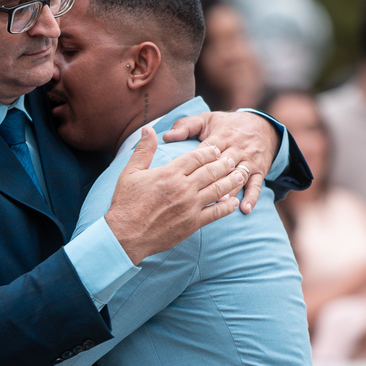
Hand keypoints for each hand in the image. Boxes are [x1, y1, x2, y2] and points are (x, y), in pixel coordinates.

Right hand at [105, 128, 242, 264]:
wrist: (126, 235)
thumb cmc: (126, 203)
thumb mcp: (130, 173)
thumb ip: (144, 150)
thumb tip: (148, 129)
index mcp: (170, 173)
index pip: (196, 157)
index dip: (209, 152)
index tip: (216, 149)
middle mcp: (183, 188)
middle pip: (211, 171)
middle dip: (224, 164)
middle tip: (232, 159)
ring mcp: (190, 206)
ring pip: (217, 189)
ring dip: (231, 181)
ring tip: (240, 175)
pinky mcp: (193, 223)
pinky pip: (216, 213)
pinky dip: (227, 206)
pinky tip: (234, 202)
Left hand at [163, 111, 278, 213]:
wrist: (262, 126)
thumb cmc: (227, 125)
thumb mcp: (206, 120)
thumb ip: (185, 126)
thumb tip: (166, 136)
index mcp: (221, 136)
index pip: (208, 150)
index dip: (199, 161)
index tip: (187, 173)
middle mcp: (237, 148)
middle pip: (224, 164)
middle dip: (214, 177)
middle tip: (201, 191)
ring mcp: (249, 161)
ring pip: (239, 176)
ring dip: (230, 189)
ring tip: (220, 201)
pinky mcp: (260, 171)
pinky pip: (256, 185)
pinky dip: (251, 197)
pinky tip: (244, 209)